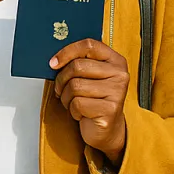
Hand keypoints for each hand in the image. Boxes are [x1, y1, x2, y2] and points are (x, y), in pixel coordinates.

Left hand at [51, 38, 129, 165]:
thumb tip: (53, 59)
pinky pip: (77, 103)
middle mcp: (120, 74)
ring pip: (74, 86)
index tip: (53, 63)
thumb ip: (77, 63)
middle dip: (61, 80)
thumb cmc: (92, 99)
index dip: (67, 52)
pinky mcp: (111, 109)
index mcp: (115, 60)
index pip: (89, 45)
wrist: (104, 128)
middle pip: (77, 66)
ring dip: (66, 97)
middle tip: (61, 89)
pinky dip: (72, 110)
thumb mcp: (87, 77)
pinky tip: (82, 113)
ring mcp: (117, 91)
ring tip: (73, 102)